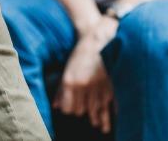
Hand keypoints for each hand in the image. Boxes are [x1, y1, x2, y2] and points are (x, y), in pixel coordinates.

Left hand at [54, 16, 117, 133]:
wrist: (97, 40)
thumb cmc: (80, 55)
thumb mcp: (67, 70)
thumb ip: (61, 90)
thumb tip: (56, 106)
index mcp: (70, 82)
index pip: (69, 108)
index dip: (71, 111)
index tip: (73, 110)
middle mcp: (83, 86)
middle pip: (82, 111)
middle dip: (84, 113)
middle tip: (88, 116)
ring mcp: (98, 86)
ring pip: (96, 110)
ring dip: (97, 118)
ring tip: (101, 126)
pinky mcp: (110, 85)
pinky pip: (109, 104)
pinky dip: (109, 111)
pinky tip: (110, 116)